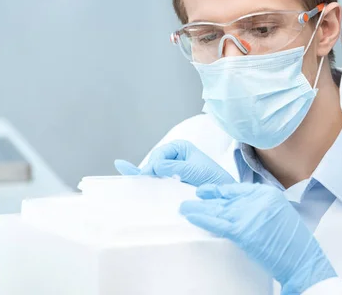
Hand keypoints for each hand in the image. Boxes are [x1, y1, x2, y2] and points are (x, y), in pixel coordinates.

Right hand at [114, 140, 234, 185]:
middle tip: (145, 182)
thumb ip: (172, 168)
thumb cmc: (211, 178)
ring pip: (152, 172)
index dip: (154, 165)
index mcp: (180, 147)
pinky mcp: (169, 180)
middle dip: (149, 172)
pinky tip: (121, 166)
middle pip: (153, 163)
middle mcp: (173, 156)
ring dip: (147, 178)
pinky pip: (152, 176)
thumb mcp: (192, 170)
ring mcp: (170, 168)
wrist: (220, 194)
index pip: (160, 154)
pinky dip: (140, 175)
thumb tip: (153, 167)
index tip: (151, 175)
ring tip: (137, 183)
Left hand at [180, 183, 336, 294]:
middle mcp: (258, 199)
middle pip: (226, 198)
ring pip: (218, 209)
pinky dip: (201, 217)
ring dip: (199, 208)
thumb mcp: (278, 216)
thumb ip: (260, 209)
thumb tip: (240, 211)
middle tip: (192, 198)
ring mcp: (250, 213)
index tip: (207, 192)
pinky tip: (191, 215)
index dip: (220, 191)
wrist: (303, 261)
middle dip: (207, 199)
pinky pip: (216, 221)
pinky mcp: (243, 229)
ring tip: (184, 207)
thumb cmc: (292, 245)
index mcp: (268, 194)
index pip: (238, 189)